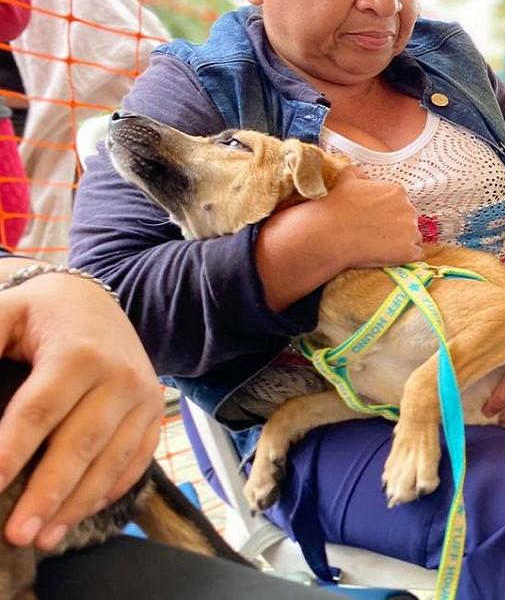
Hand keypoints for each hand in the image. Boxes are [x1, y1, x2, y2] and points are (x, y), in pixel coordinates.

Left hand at [0, 271, 162, 550]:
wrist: (94, 301)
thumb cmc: (38, 314)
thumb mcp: (3, 314)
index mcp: (79, 352)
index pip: (41, 410)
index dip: (12, 451)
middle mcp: (120, 376)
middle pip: (81, 443)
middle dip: (48, 493)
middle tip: (18, 534)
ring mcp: (144, 397)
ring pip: (112, 459)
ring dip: (78, 504)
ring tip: (44, 538)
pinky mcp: (154, 413)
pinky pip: (137, 460)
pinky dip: (110, 491)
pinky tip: (80, 514)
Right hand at [256, 167, 423, 312]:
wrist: (329, 234)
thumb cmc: (336, 206)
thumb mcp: (346, 178)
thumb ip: (358, 173)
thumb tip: (363, 176)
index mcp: (397, 191)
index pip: (400, 202)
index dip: (387, 212)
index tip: (375, 218)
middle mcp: (409, 209)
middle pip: (408, 218)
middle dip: (396, 225)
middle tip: (376, 232)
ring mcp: (411, 232)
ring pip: (413, 236)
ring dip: (402, 240)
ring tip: (381, 245)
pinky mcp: (409, 252)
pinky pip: (415, 254)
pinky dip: (404, 256)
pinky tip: (389, 256)